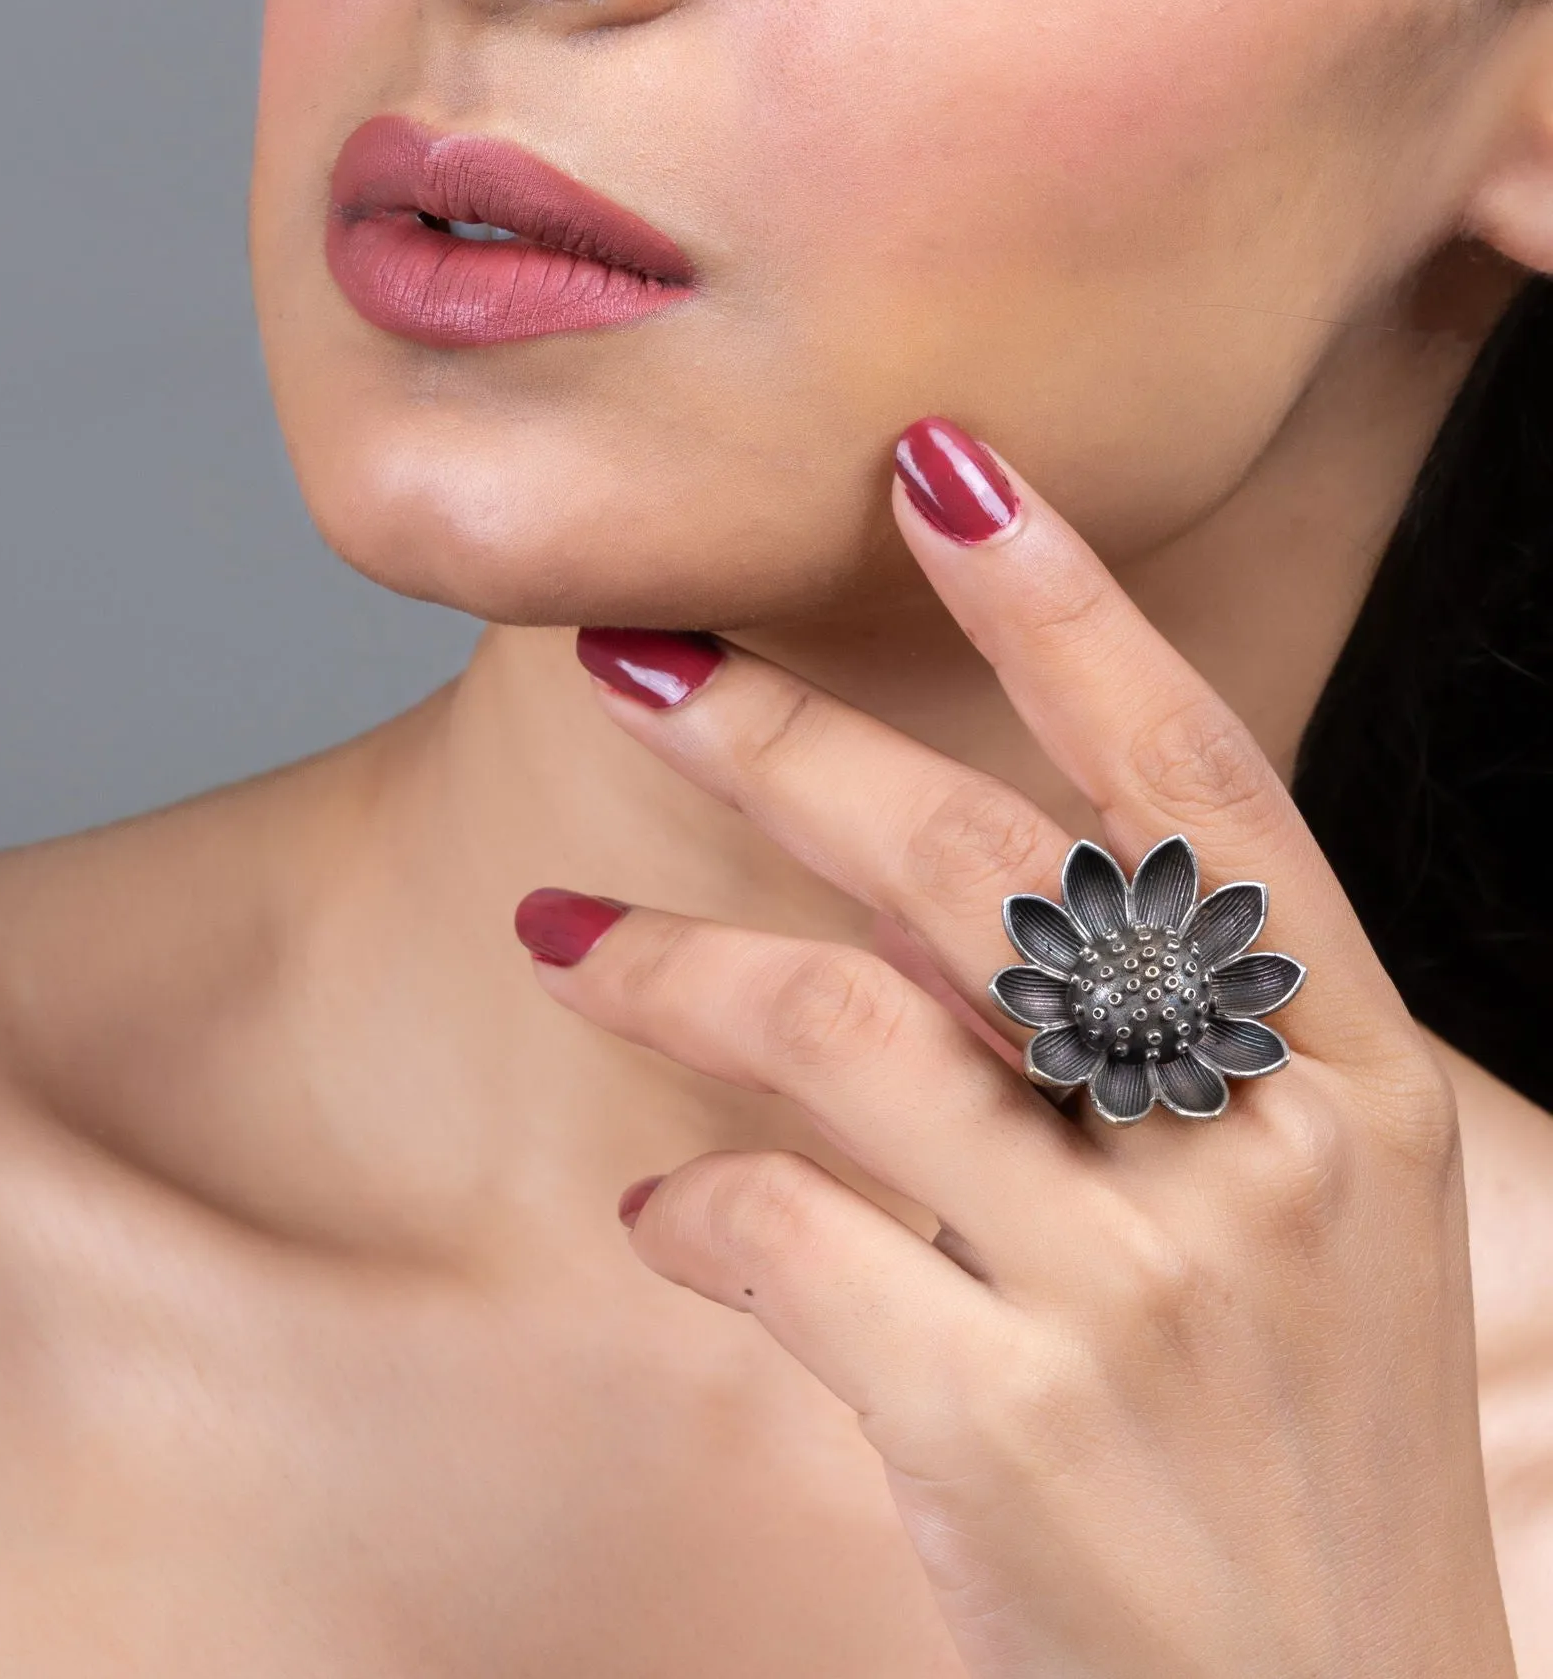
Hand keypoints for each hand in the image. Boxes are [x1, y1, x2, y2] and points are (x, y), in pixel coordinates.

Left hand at [516, 419, 1515, 1678]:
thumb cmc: (1304, 1459)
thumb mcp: (1315, 1224)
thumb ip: (1173, 1054)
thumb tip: (929, 920)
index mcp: (1356, 1073)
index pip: (1200, 774)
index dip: (1064, 602)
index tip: (939, 461)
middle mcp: (1262, 1151)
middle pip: (980, 865)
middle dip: (785, 743)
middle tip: (639, 663)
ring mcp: (1139, 1290)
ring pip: (844, 1026)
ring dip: (675, 966)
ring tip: (564, 941)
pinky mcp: (1008, 1428)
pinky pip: (788, 1237)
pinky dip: (695, 1210)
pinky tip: (661, 1219)